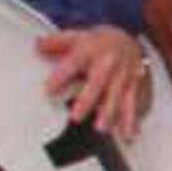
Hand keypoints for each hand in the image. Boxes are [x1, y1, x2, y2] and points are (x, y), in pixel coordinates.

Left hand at [36, 25, 154, 142]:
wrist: (126, 40)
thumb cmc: (97, 43)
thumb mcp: (75, 37)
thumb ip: (55, 43)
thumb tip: (38, 47)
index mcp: (90, 50)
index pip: (73, 64)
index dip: (61, 77)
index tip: (50, 90)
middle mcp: (107, 63)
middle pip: (97, 83)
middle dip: (87, 101)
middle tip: (76, 117)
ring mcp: (122, 75)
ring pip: (117, 96)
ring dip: (109, 113)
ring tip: (101, 128)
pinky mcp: (133, 86)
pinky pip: (133, 104)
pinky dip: (131, 120)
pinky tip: (128, 134)